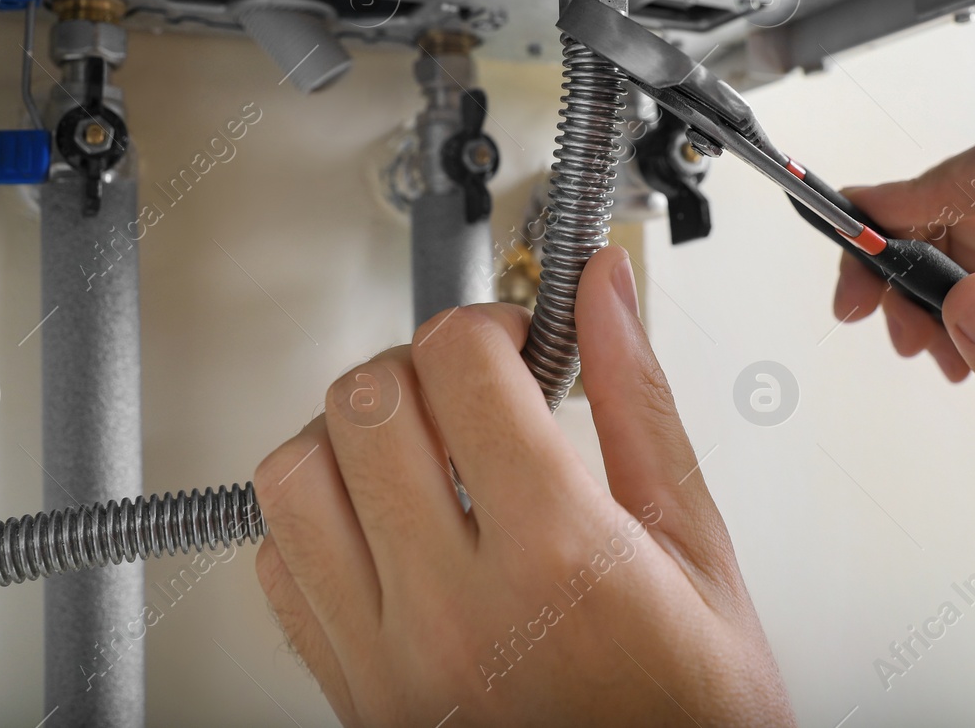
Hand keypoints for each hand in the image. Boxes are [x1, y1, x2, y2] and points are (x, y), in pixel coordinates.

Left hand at [253, 246, 793, 726]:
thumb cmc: (694, 713)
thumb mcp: (696, 549)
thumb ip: (638, 403)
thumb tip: (602, 290)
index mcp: (559, 557)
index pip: (461, 366)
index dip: (489, 325)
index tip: (515, 341)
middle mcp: (457, 611)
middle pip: (366, 404)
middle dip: (420, 366)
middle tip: (470, 389)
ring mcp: (390, 662)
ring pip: (294, 478)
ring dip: (349, 436)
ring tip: (418, 451)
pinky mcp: (354, 700)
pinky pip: (278, 569)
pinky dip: (316, 521)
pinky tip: (384, 524)